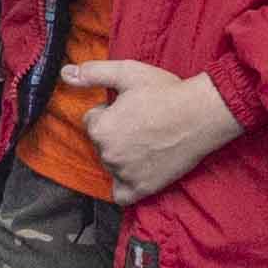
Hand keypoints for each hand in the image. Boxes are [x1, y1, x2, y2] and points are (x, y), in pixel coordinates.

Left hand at [57, 56, 237, 201]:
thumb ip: (93, 73)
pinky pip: (121, 195)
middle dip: (115, 134)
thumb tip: (65, 74)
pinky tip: (136, 171)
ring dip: (122, 156)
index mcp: (101, 128)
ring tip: (146, 141)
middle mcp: (109, 154)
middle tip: (141, 123)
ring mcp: (126, 174)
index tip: (130, 108)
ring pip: (112, 165)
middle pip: (101, 144)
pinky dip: (124, 185)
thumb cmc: (166, 92)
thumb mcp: (127, 73)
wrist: (201, 115)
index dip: (110, 112)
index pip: (92, 121)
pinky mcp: (143, 188)